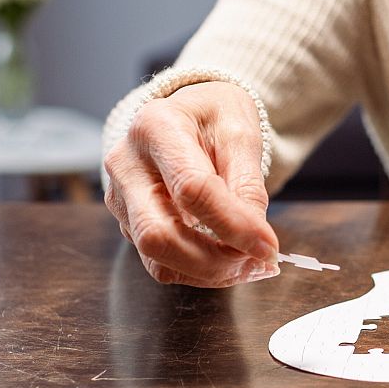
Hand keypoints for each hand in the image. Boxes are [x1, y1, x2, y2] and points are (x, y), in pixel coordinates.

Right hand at [102, 81, 280, 286]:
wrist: (187, 115)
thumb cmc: (213, 118)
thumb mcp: (240, 133)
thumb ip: (248, 185)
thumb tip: (257, 240)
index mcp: (155, 127)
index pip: (191, 189)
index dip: (233, 225)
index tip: (269, 247)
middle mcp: (126, 164)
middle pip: (158, 234)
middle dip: (214, 261)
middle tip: (258, 264)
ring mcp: (120, 196)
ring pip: (156, 257)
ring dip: (208, 272)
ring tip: (248, 265)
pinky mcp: (126, 221)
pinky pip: (158, 260)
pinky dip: (197, 270)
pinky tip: (226, 261)